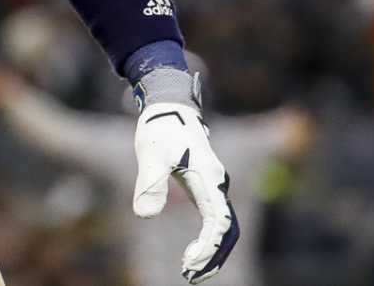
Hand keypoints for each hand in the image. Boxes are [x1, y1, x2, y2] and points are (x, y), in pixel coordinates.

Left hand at [132, 81, 239, 282]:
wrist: (169, 105)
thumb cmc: (160, 128)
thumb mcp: (150, 153)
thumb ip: (149, 182)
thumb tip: (145, 215)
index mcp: (208, 177)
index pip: (219, 220)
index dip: (208, 245)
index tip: (189, 261)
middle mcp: (217, 183)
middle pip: (228, 229)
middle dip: (214, 256)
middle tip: (190, 275)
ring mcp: (214, 185)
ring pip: (225, 225)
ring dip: (212, 251)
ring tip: (189, 270)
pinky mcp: (206, 186)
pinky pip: (216, 219)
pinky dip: (209, 240)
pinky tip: (191, 252)